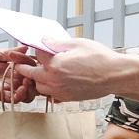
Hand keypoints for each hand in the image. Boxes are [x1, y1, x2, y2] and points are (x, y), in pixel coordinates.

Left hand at [0, 46, 37, 103]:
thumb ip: (12, 52)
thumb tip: (25, 47)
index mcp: (15, 71)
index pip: (31, 73)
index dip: (37, 70)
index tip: (38, 64)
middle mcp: (14, 81)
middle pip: (33, 86)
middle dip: (36, 82)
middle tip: (33, 75)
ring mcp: (8, 89)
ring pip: (27, 95)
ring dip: (30, 90)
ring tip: (26, 82)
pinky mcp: (0, 95)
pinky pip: (14, 99)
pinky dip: (20, 95)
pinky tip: (20, 88)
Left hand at [13, 38, 128, 101]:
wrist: (115, 76)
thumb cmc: (100, 58)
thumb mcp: (77, 44)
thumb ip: (57, 43)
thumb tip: (44, 40)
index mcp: (55, 65)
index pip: (37, 55)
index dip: (36, 49)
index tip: (34, 46)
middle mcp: (55, 81)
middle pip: (32, 75)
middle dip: (27, 67)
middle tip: (24, 63)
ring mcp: (60, 91)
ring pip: (40, 87)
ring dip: (38, 79)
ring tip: (41, 71)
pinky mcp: (68, 98)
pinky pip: (51, 95)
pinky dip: (49, 88)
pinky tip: (55, 80)